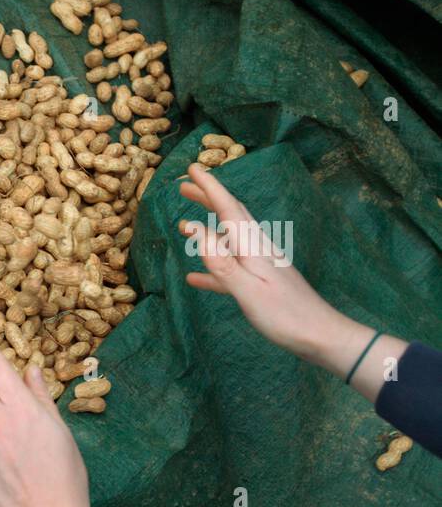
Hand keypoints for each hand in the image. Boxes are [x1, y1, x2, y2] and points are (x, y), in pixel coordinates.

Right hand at [177, 163, 407, 395]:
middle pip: (230, 217)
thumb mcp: (248, 291)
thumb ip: (221, 262)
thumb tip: (195, 231)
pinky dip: (212, 268)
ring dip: (207, 229)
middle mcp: (257, 251)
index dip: (209, 189)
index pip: (228, 210)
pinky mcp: (260, 285)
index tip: (191, 169)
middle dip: (208, 199)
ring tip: (185, 224)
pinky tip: (194, 278)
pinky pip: (230, 270)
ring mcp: (260, 267)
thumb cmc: (285, 316)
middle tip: (184, 187)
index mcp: (254, 248)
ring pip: (228, 240)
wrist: (321, 337)